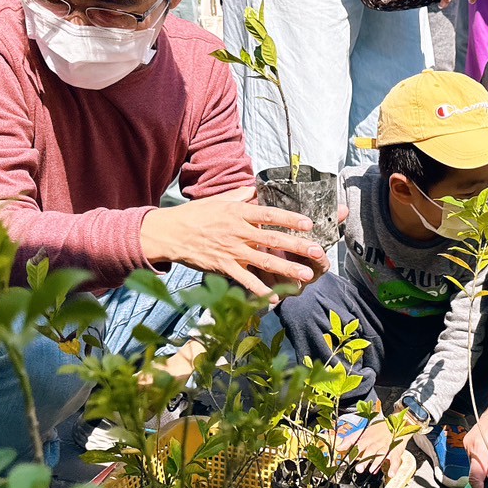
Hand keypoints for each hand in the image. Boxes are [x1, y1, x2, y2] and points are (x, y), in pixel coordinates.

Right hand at [138, 185, 325, 300]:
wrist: (170, 233)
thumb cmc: (196, 214)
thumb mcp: (219, 200)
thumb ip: (242, 195)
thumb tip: (258, 189)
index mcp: (238, 212)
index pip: (269, 214)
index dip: (290, 218)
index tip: (309, 222)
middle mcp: (238, 231)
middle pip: (273, 239)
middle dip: (297, 246)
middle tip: (318, 252)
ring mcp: (231, 251)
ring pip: (264, 261)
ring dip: (287, 270)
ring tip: (306, 276)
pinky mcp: (223, 267)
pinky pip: (245, 280)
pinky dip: (259, 291)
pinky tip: (274, 299)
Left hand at [338, 409, 417, 473]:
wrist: (397, 423)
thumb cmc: (378, 430)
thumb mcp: (363, 432)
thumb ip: (350, 440)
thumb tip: (339, 447)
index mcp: (367, 438)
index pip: (359, 445)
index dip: (354, 452)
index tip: (348, 460)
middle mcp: (376, 442)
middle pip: (370, 451)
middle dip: (365, 460)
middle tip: (359, 469)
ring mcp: (386, 447)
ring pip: (382, 454)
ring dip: (377, 462)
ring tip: (372, 470)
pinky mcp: (396, 451)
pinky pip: (395, 459)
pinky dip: (394, 466)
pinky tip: (391, 473)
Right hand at [466, 396, 487, 487]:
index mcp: (479, 448)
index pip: (475, 478)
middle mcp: (470, 446)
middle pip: (474, 473)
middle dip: (484, 486)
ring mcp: (469, 442)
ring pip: (475, 466)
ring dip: (485, 474)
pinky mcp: (473, 440)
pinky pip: (476, 458)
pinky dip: (484, 465)